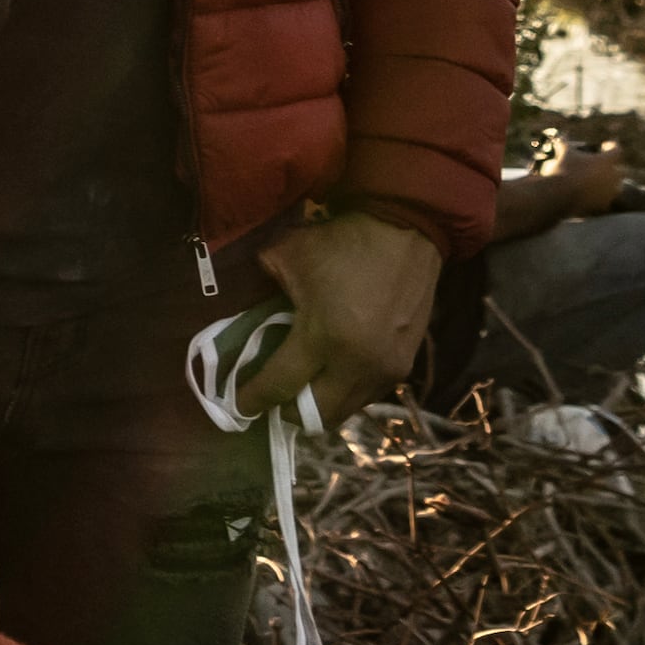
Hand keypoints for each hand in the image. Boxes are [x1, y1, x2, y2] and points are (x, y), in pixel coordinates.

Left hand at [243, 205, 442, 426]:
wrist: (406, 230)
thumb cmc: (342, 242)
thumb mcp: (288, 255)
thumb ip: (262, 284)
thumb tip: (250, 308)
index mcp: (322, 337)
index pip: (280, 385)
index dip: (254, 399)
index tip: (238, 407)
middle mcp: (356, 364)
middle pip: (316, 414)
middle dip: (289, 413)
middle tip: (274, 402)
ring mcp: (385, 368)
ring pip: (346, 410)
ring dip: (321, 408)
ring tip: (304, 394)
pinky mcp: (405, 364)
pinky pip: (369, 395)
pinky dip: (348, 393)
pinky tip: (335, 378)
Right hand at [491, 138, 623, 243]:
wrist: (561, 196)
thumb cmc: (565, 169)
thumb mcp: (564, 152)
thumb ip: (564, 143)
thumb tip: (560, 137)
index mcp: (608, 160)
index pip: (616, 149)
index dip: (610, 147)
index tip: (603, 146)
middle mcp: (614, 176)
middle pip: (617, 169)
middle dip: (609, 167)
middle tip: (598, 166)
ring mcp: (610, 193)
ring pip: (612, 186)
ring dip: (605, 183)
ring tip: (593, 182)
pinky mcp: (604, 206)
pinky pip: (604, 200)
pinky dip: (598, 197)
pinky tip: (588, 196)